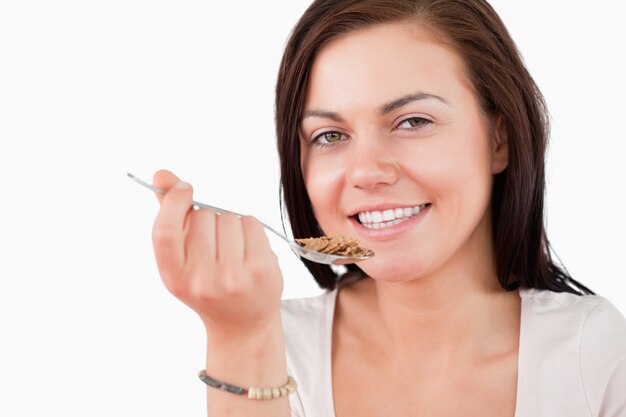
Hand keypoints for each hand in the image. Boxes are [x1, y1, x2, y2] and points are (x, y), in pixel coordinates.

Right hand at [151, 170, 283, 339]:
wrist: (243, 325)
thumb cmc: (208, 284)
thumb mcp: (182, 260)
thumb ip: (171, 216)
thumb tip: (161, 175)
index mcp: (174, 277)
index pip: (164, 230)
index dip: (173, 202)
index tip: (184, 189)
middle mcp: (201, 281)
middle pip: (202, 217)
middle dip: (208, 219)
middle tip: (214, 245)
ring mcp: (232, 277)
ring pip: (228, 218)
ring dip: (231, 224)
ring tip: (232, 250)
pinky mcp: (260, 270)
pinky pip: (251, 223)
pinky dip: (250, 229)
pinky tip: (248, 250)